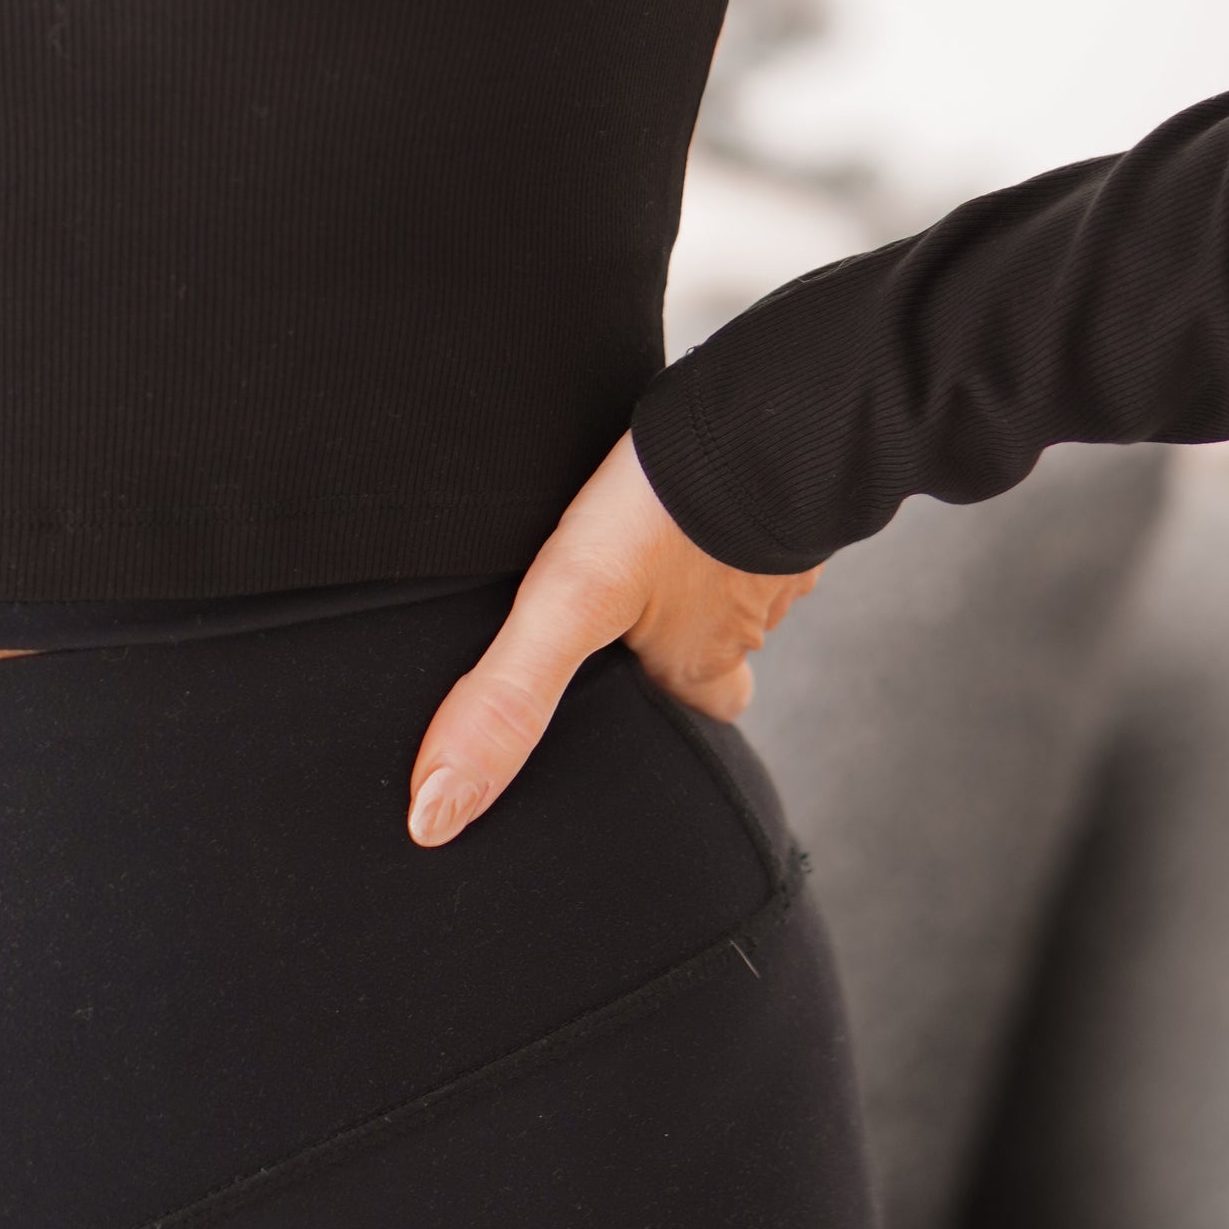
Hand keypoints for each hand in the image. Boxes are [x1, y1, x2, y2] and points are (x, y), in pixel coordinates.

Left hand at [405, 431, 822, 846]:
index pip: (707, 714)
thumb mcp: (571, 604)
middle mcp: (749, 618)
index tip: (637, 696)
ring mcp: (778, 553)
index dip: (674, 709)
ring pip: (741, 579)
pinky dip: (730, 506)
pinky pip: (762, 513)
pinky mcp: (790, 490)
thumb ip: (509, 698)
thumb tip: (437, 816)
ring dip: (707, 566)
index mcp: (703, 658)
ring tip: (656, 538)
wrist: (770, 412)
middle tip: (640, 607)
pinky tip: (695, 481)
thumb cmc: (671, 510)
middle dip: (687, 636)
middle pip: (723, 648)